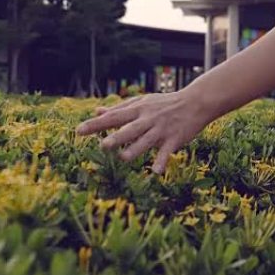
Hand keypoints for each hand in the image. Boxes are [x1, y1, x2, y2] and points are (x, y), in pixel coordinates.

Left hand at [76, 91, 212, 173]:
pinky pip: (166, 152)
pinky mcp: (175, 139)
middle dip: (116, 137)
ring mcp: (161, 130)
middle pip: (129, 129)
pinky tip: (155, 172)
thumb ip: (120, 108)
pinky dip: (161, 161)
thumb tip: (97, 111)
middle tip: (102, 145)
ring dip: (135, 149)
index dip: (96, 124)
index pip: (113, 117)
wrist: (195, 102)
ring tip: (123, 158)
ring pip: (146, 140)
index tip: (79, 131)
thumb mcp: (142, 102)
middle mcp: (148, 119)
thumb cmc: (165, 103)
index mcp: (138, 109)